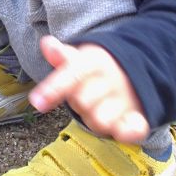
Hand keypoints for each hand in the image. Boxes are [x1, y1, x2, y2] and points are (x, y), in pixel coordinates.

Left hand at [29, 35, 150, 143]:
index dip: (53, 89)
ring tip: (98, 109)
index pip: (73, 75)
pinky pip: (134, 129)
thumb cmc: (96, 70)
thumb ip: (61, 56)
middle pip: (81, 102)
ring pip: (99, 121)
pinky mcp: (138, 118)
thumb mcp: (80, 59)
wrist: (134, 73)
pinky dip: (128, 131)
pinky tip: (123, 128)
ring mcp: (127, 99)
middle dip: (77, 104)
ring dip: (93, 120)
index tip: (37, 102)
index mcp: (95, 62)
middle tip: (83, 96)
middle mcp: (112, 79)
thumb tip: (46, 43)